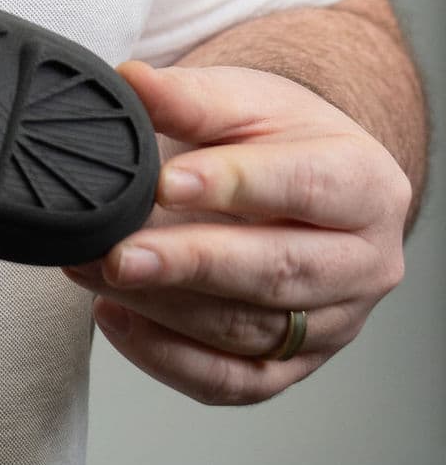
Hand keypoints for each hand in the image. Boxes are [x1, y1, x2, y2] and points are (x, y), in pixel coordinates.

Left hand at [63, 55, 410, 404]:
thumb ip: (191, 97)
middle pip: (279, 272)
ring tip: (96, 272)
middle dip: (191, 264)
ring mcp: (334, 324)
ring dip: (164, 307)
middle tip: (118, 253)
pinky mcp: (293, 365)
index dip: (234, 186)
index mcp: (367, 186)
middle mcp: (365, 264)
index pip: (304, 188)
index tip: (165, 182)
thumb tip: (133, 82)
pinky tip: (116, 319)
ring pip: (249, 331)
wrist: (305, 180)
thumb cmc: (281, 138)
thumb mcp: (245, 100)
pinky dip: (168, 358)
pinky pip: (232, 383)